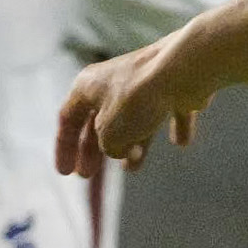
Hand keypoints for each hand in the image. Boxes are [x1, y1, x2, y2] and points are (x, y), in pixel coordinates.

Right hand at [59, 38, 218, 177]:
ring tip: (132, 168)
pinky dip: (176, 126)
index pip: (67, 119)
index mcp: (87, 87)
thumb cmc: (136, 101)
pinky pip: (171, 109)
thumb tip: (120, 151)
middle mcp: (112, 81)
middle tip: (88, 174)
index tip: (65, 172)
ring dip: (133, 144)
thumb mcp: (109, 134)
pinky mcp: (174, 87)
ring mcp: (145, 82)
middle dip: (93, 150)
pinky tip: (182, 142)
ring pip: (134, 118)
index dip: (64, 148)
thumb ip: (108, 147)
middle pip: (98, 120)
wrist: (180, 73)